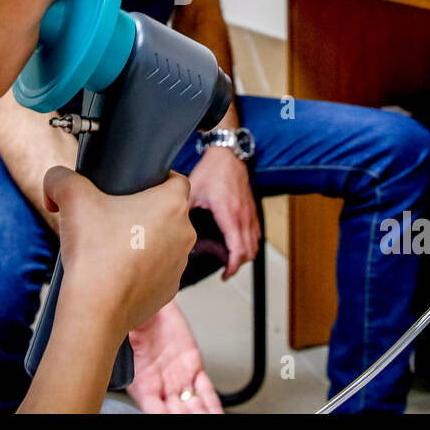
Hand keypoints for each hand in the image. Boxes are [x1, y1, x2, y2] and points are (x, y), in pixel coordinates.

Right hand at [44, 165, 195, 338]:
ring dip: (144, 241)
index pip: (177, 180)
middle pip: (168, 213)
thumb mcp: (70, 197)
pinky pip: (157, 271)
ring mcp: (179, 265)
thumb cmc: (93, 251)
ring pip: (164, 243)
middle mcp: (184, 234)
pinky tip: (116, 271)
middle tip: (114, 215)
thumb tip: (56, 184)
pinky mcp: (169, 290)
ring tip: (112, 246)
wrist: (95, 309)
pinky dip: (141, 269)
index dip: (156, 178)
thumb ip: (60, 178)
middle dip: (144, 212)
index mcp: (173, 205)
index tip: (133, 186)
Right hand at [127, 301, 222, 413]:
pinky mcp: (193, 368)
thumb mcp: (124, 332)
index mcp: (140, 380)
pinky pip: (205, 390)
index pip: (152, 406)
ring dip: (199, 414)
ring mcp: (178, 378)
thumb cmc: (135, 316)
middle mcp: (160, 384)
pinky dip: (212, 403)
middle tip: (191, 419)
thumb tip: (114, 345)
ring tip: (208, 419)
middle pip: (174, 411)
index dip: (161, 413)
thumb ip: (124, 345)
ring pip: (191, 405)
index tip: (167, 415)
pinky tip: (216, 413)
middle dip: (182, 417)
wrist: (153, 303)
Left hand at [188, 145, 259, 278]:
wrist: (227, 154)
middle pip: (249, 251)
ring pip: (255, 243)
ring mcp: (250, 213)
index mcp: (229, 214)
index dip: (232, 267)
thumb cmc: (212, 170)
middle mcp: (243, 215)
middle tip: (225, 270)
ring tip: (230, 260)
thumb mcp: (193, 190)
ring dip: (245, 255)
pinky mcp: (252, 209)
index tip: (225, 274)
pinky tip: (237, 243)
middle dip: (238, 264)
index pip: (238, 249)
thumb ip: (183, 208)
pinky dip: (250, 243)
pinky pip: (256, 233)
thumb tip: (172, 224)